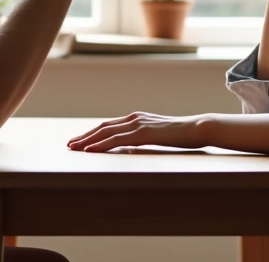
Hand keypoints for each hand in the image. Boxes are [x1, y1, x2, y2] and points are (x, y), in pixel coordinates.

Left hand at [67, 112, 205, 151]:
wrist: (198, 128)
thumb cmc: (182, 134)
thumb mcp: (159, 135)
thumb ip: (146, 136)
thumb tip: (135, 145)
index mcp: (137, 118)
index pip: (109, 125)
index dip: (93, 133)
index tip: (80, 141)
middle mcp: (134, 118)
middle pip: (102, 127)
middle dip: (84, 136)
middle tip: (70, 145)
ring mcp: (137, 124)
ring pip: (105, 132)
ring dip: (87, 140)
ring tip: (74, 148)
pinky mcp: (142, 133)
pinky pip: (116, 140)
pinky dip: (100, 145)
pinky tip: (90, 150)